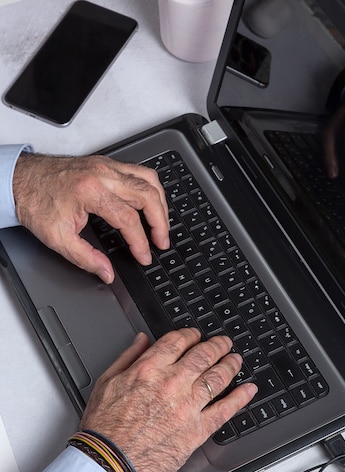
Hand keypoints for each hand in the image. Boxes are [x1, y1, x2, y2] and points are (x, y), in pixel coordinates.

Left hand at [12, 153, 169, 282]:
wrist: (20, 180)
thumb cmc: (36, 202)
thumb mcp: (58, 238)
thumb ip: (86, 258)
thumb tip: (106, 273)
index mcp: (91, 191)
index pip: (128, 219)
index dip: (140, 242)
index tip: (144, 256)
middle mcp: (103, 174)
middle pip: (147, 195)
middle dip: (160, 222)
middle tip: (161, 242)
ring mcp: (107, 166)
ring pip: (149, 179)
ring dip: (160, 203)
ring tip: (161, 225)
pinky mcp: (107, 164)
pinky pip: (140, 172)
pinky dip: (151, 189)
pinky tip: (151, 203)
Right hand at [80, 328, 257, 471]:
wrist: (109, 461)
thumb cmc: (105, 427)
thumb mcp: (107, 382)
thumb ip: (128, 357)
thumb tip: (142, 340)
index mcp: (149, 369)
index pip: (178, 342)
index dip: (191, 335)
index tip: (196, 335)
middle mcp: (172, 384)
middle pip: (203, 355)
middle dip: (217, 345)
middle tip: (224, 343)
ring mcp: (187, 406)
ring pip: (218, 377)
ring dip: (231, 365)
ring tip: (236, 360)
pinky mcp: (197, 430)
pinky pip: (225, 409)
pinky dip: (240, 397)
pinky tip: (248, 390)